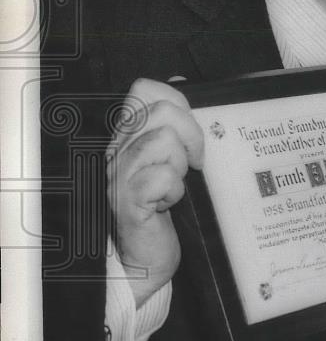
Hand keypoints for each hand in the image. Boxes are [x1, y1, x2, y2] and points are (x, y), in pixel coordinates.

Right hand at [105, 78, 203, 306]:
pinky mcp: (127, 202)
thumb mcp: (172, 158)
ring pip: (163, 140)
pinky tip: (168, 204)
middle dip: (191, 136)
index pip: (144, 89)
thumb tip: (181, 82)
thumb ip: (174, 124)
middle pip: (162, 112)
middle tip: (193, 164)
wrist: (145, 259)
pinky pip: (162, 177)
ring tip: (174, 186)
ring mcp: (119, 176)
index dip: (177, 102)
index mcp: (128, 136)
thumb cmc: (162, 207)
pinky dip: (174, 191)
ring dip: (180, 166)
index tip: (189, 134)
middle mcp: (117, 151)